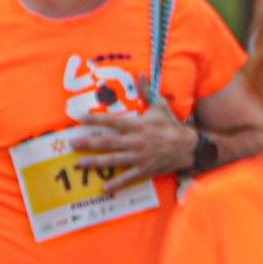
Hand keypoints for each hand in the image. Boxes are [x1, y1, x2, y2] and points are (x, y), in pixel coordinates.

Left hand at [74, 93, 197, 190]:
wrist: (190, 146)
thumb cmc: (172, 126)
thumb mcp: (160, 106)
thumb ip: (147, 91)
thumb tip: (141, 75)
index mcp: (137, 125)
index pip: (112, 121)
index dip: (95, 119)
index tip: (79, 118)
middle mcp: (136, 141)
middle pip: (108, 142)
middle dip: (89, 143)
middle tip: (72, 144)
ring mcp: (140, 157)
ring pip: (114, 160)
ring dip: (96, 162)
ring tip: (80, 164)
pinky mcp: (145, 169)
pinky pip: (129, 177)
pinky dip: (118, 183)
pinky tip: (105, 188)